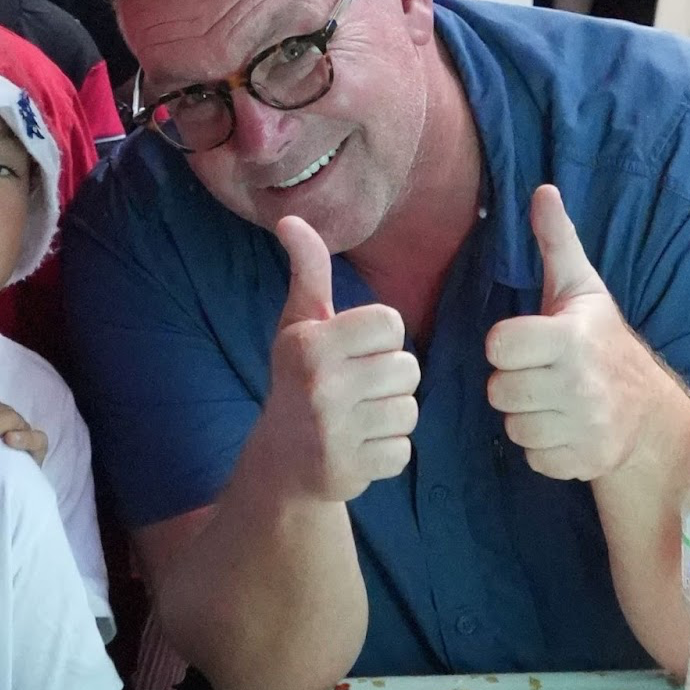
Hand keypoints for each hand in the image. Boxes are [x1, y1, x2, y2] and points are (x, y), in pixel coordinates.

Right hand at [256, 216, 418, 502]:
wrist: (280, 460)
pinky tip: (357, 447)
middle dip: (389, 379)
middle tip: (354, 390)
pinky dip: (387, 451)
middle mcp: (319, 385)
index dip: (380, 338)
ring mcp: (333, 432)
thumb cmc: (299, 377)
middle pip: (407, 369)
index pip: (391, 323)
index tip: (353, 351)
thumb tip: (291, 219)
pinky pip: (402, 450)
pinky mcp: (348, 470)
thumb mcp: (299, 323)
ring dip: (390, 416)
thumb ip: (308, 271)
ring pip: (409, 411)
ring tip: (356, 418)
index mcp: (310, 343)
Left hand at [485, 185, 660, 480]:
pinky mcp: (585, 461)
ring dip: (527, 415)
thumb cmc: (600, 340)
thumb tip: (542, 190)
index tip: (529, 342)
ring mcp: (585, 426)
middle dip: (514, 382)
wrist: (650, 408)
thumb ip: (556, 240)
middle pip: (499, 390)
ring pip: (513, 426)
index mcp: (571, 339)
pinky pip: (533, 457)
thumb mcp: (580, 288)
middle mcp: (580, 384)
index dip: (506, 344)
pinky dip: (543, 447)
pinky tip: (564, 427)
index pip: (498, 346)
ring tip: (553, 399)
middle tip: (541, 373)